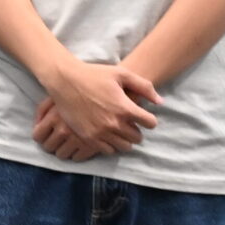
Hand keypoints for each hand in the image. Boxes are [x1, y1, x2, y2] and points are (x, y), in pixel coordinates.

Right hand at [32, 57, 158, 159]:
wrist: (65, 81)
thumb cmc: (94, 75)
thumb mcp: (121, 74)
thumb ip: (144, 86)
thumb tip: (159, 102)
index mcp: (124, 108)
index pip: (150, 123)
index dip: (149, 119)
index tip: (143, 116)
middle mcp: (114, 123)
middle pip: (138, 138)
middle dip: (137, 130)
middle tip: (130, 123)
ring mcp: (100, 133)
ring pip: (124, 147)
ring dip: (125, 139)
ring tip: (120, 130)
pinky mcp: (88, 138)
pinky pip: (107, 150)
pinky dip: (111, 144)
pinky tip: (107, 134)